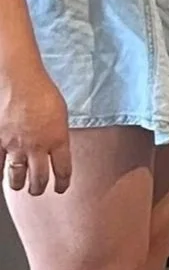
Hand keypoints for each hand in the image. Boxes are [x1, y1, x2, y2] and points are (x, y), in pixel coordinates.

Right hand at [0, 58, 71, 195]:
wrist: (18, 79)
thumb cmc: (41, 90)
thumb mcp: (61, 113)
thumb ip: (58, 133)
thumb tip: (57, 145)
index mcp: (58, 139)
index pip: (63, 170)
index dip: (62, 183)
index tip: (60, 188)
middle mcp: (37, 147)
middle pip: (39, 179)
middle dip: (39, 188)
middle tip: (38, 190)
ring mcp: (15, 146)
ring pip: (17, 176)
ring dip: (20, 184)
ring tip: (20, 186)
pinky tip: (1, 176)